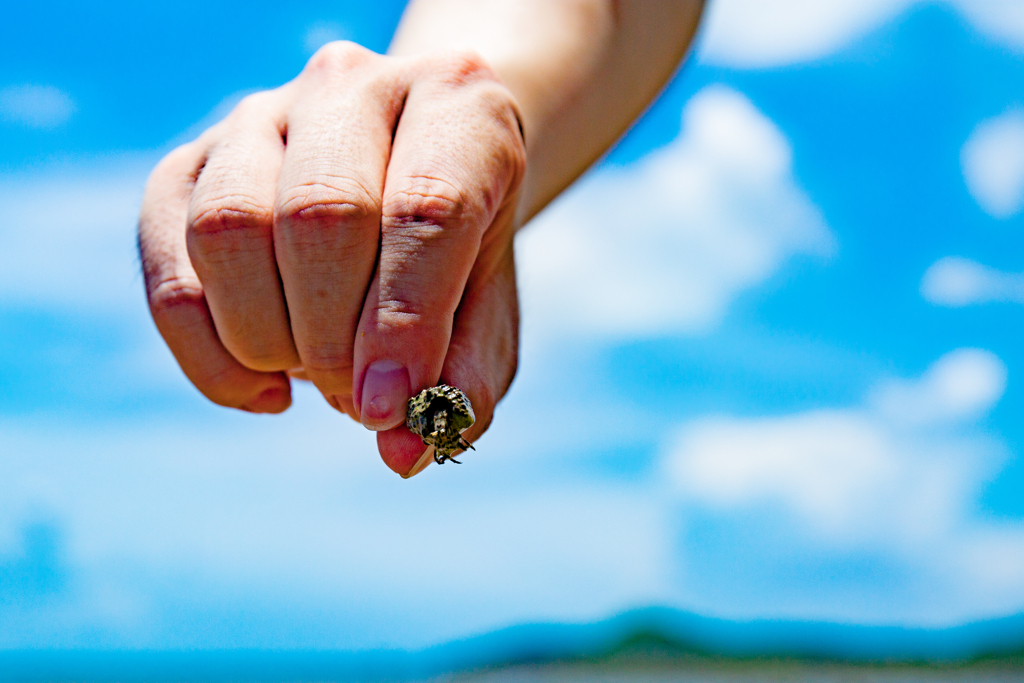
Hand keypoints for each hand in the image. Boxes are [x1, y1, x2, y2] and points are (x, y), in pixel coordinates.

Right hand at [138, 42, 525, 475]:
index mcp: (456, 106)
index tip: (390, 409)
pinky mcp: (190, 164)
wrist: (415, 182)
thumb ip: (463, 381)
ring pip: (230, 229)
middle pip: (319, 215)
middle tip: (362, 401)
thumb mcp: (487, 315)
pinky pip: (169, 267)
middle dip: (332, 339)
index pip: (426, 208)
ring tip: (318, 378)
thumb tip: (403, 451)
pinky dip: (209, 356)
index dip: (404, 322)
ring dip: (270, 343)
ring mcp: (260, 116)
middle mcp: (352, 85)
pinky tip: (268, 388)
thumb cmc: (460, 256)